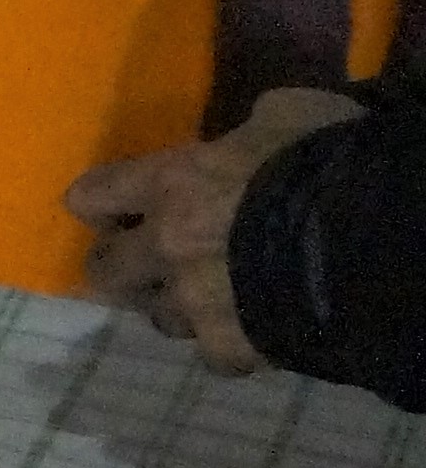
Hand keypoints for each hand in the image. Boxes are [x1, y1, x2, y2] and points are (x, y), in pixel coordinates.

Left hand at [66, 89, 360, 373]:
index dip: (100, 205)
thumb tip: (250, 132)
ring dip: (178, 306)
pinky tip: (253, 330)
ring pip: (160, 317)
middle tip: (147, 263)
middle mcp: (166, 248)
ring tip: (210, 298)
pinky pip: (215, 354)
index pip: (91, 196)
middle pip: (105, 271)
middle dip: (122, 266)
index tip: (116, 210)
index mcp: (172, 185)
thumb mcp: (287, 114)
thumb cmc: (326, 158)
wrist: (376, 236)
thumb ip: (250, 127)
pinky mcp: (232, 346)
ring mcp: (195, 303)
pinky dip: (230, 343)